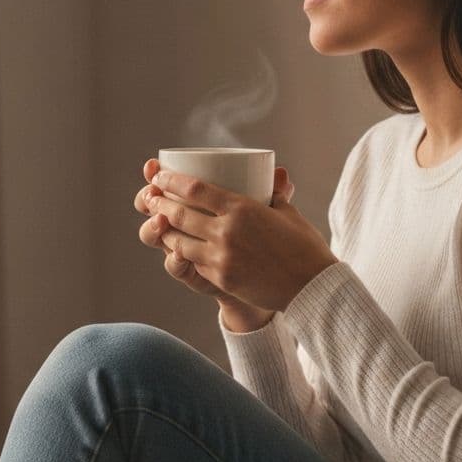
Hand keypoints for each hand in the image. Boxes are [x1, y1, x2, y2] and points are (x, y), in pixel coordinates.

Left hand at [135, 158, 338, 311]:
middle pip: (178, 213)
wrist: (312, 288)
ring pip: (178, 241)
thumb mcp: (288, 213)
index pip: (194, 189)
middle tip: (150, 196)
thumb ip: (275, 193)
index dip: (170, 180)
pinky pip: (192, 262)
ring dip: (163, 229)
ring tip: (156, 220)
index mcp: (241, 209)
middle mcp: (225, 231)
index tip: (158, 175)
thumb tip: (276, 173)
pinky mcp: (220, 278)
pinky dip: (180, 252)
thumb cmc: (304, 246)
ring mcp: (220, 257)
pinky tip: (175, 246)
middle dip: (159, 202)